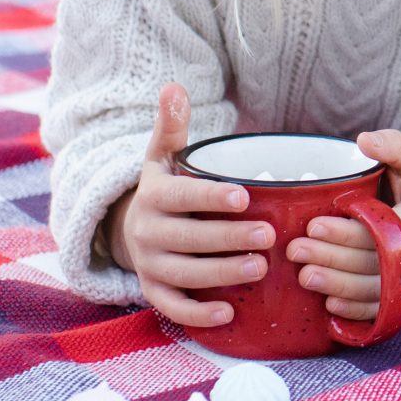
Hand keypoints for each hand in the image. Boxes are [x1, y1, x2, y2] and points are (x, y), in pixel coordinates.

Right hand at [106, 85, 274, 329]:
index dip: (211, 198)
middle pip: (187, 238)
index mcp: (154, 196)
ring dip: (220, 274)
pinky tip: (228, 313)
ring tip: (258, 268)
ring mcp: (149, 265)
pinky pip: (172, 308)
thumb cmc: (165, 188)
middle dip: (228, 238)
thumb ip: (171, 126)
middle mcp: (147, 232)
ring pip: (183, 274)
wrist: (131, 228)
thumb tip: (174, 86)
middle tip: (269, 236)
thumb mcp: (163, 156)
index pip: (182, 197)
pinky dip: (197, 314)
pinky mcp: (153, 292)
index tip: (245, 197)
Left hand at [285, 130, 400, 320]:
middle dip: (333, 257)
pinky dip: (353, 310)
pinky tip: (327, 303)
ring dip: (337, 285)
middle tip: (295, 249)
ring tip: (303, 276)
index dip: (349, 231)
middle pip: (376, 262)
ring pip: (375, 289)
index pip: (387, 230)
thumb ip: (393, 144)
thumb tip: (365, 141)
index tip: (313, 224)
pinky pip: (378, 311)